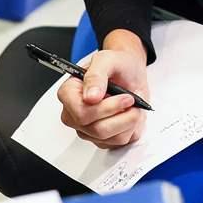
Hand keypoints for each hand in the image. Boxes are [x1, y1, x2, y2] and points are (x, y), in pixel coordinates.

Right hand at [59, 31, 150, 148]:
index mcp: (69, 94)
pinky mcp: (103, 139)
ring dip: (128, 120)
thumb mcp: (107, 60)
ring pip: (109, 137)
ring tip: (133, 105)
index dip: (106, 108)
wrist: (130, 73)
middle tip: (132, 99)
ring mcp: (88, 129)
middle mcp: (74, 114)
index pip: (81, 113)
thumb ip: (96, 75)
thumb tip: (90, 97)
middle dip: (121, 114)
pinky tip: (129, 114)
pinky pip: (118, 142)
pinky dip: (130, 128)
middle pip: (96, 129)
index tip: (125, 96)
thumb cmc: (117, 65)